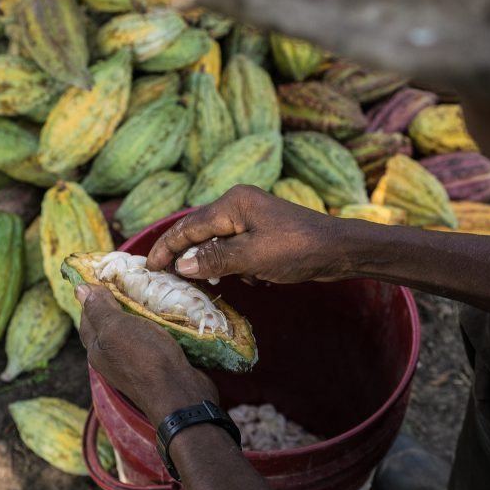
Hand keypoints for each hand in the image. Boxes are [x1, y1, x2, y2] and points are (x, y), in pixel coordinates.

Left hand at [76, 284, 217, 424]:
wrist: (180, 394)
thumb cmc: (145, 358)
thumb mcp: (116, 327)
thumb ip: (98, 309)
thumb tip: (78, 289)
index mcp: (96, 348)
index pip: (88, 315)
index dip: (94, 293)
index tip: (108, 273)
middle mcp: (112, 357)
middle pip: (110, 323)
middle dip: (119, 301)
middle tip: (133, 279)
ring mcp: (135, 363)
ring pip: (133, 330)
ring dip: (141, 312)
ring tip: (152, 292)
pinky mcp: (158, 365)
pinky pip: (152, 339)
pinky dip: (157, 325)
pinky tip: (167, 314)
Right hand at [146, 185, 352, 282]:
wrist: (340, 250)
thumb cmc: (297, 249)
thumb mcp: (251, 257)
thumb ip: (213, 260)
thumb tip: (180, 266)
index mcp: (233, 203)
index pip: (188, 227)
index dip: (166, 248)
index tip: (149, 268)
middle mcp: (239, 205)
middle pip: (200, 233)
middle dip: (187, 257)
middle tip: (165, 278)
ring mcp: (252, 218)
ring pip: (219, 244)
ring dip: (216, 265)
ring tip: (211, 286)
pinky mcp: (264, 233)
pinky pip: (237, 250)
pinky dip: (238, 267)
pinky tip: (252, 280)